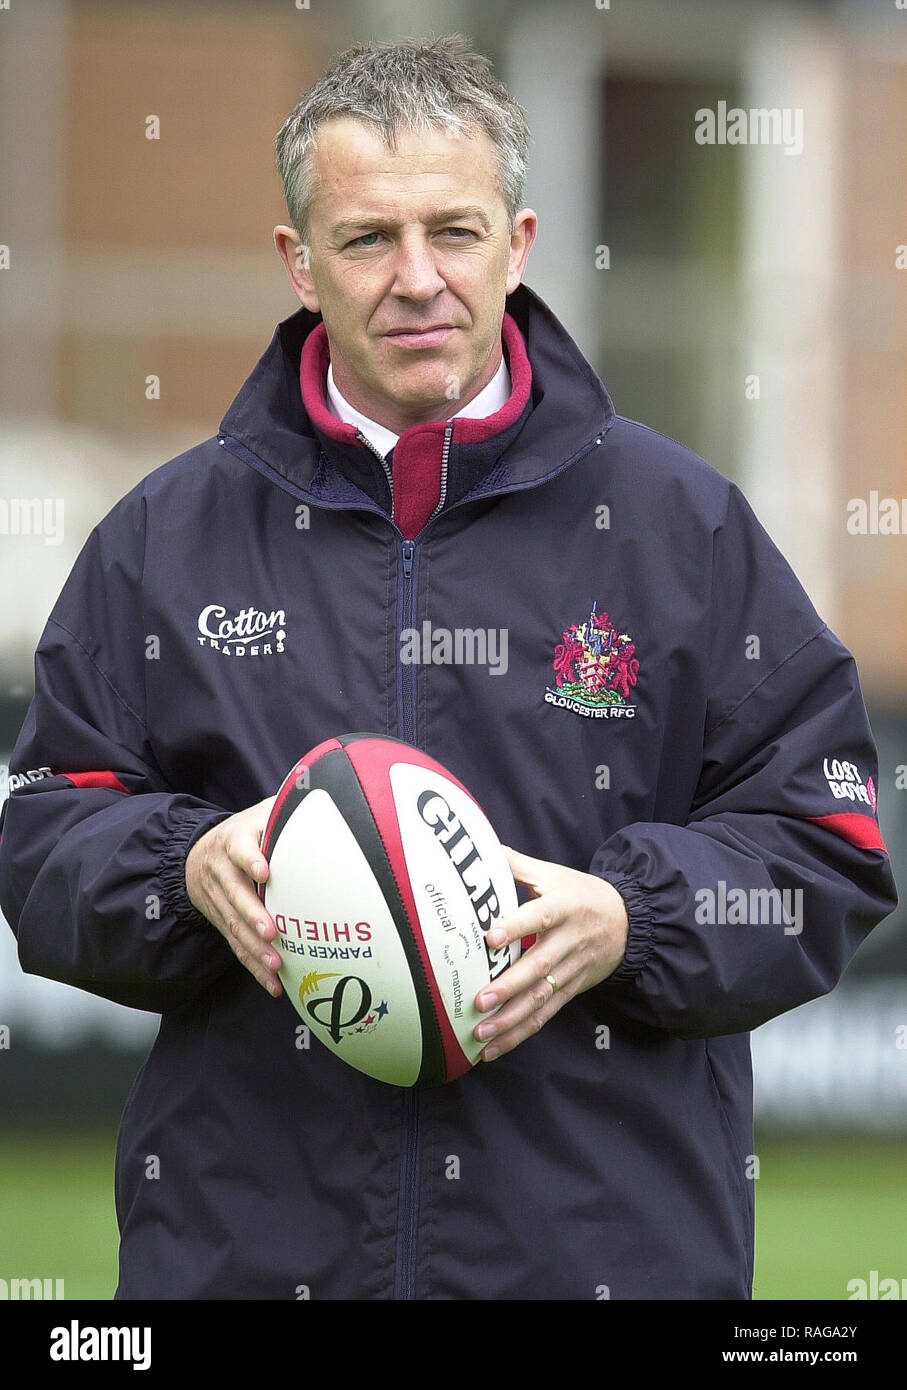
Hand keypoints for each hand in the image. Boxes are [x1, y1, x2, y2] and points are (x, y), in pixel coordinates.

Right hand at [185, 796, 282, 996]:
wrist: (197, 853)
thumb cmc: (245, 831)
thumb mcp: (261, 813)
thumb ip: (286, 810)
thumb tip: (327, 798)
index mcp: (233, 841)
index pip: (240, 849)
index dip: (251, 859)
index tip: (264, 871)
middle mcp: (221, 872)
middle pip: (235, 895)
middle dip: (253, 915)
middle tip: (271, 932)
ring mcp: (219, 900)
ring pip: (234, 926)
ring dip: (255, 948)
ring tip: (276, 966)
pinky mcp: (222, 921)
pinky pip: (236, 945)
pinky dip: (253, 965)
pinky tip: (272, 983)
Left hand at [473, 847, 628, 1060]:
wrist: (629, 922)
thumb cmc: (582, 894)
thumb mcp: (553, 873)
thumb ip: (516, 864)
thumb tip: (480, 848)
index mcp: (563, 907)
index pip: (538, 916)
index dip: (516, 926)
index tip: (490, 936)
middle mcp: (568, 941)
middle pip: (539, 967)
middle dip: (509, 987)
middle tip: (480, 1001)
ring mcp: (571, 970)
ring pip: (541, 998)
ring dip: (511, 1019)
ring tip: (482, 1033)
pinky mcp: (571, 990)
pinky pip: (545, 1014)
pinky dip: (520, 1033)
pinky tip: (494, 1048)